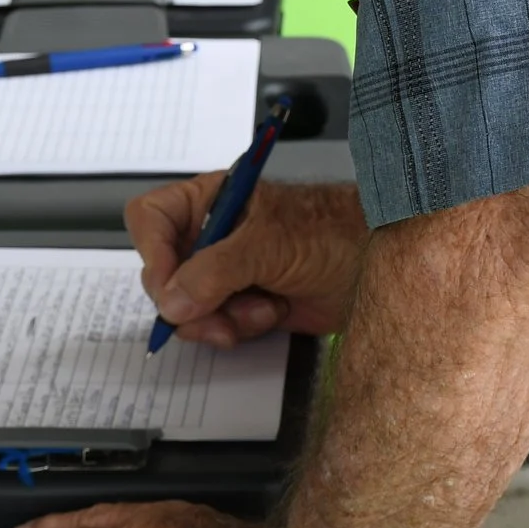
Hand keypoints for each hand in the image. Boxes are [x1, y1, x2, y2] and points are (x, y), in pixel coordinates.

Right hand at [126, 177, 366, 345]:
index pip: (151, 219)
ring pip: (187, 307)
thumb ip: (216, 270)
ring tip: (261, 308)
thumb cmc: (335, 234)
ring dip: (221, 318)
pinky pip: (215, 324)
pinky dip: (239, 327)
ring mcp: (226, 271)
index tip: (170, 288)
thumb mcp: (270, 244)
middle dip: (190, 301)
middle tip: (214, 316)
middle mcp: (213, 234)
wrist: (376, 267)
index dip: (153, 253)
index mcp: (212, 199)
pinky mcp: (242, 302)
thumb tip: (173, 299)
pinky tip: (270, 313)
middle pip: (163, 272)